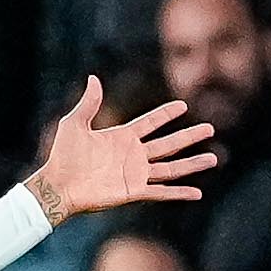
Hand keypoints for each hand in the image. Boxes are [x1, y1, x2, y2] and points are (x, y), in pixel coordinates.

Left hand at [26, 79, 215, 224]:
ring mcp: (135, 174)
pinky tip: (197, 193)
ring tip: (214, 158)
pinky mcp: (133, 191)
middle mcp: (133, 155)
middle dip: (189, 137)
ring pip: (171, 168)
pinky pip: (161, 192)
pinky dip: (179, 193)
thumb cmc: (62, 156)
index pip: (150, 123)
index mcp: (121, 137)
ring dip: (192, 164)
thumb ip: (89, 103)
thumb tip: (94, 78)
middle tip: (210, 128)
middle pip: (169, 144)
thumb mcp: (74, 123)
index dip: (166, 114)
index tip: (183, 106)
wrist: (57, 185)